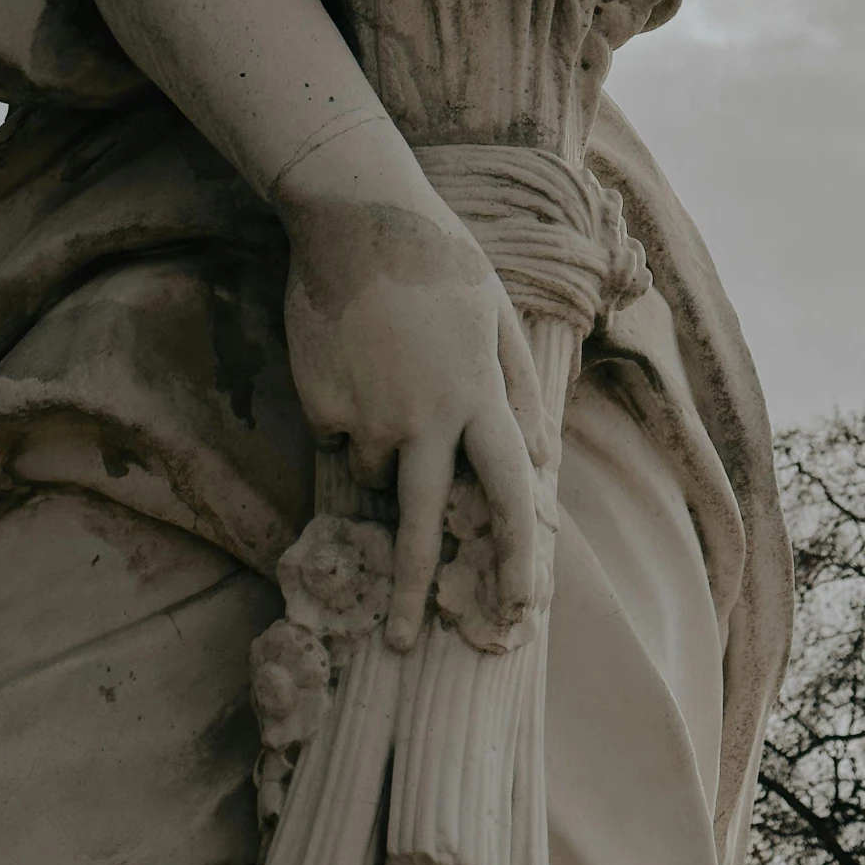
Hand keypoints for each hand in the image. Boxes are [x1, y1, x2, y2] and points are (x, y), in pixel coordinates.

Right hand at [276, 119, 548, 652]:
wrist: (356, 221)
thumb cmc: (440, 263)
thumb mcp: (496, 319)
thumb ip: (521, 392)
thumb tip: (543, 459)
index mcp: (478, 399)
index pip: (509, 494)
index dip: (516, 557)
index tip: (519, 608)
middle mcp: (424, 420)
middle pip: (422, 525)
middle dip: (413, 591)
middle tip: (403, 643)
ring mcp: (367, 417)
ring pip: (377, 474)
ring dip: (385, 453)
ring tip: (390, 377)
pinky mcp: (321, 407)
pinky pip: (339, 437)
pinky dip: (347, 417)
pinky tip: (354, 361)